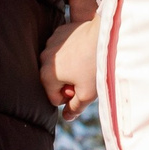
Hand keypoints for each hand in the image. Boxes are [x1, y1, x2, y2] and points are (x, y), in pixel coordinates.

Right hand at [42, 0, 99, 117]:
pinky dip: (70, 52)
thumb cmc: (95, 66)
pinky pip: (61, 49)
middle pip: (53, 81)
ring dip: (68, 68)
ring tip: (85, 63)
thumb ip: (74, 108)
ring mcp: (50, 43)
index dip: (70, 99)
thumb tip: (67, 117)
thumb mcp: (87, 94)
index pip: (54, 99)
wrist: (104, 34)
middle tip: (85, 77)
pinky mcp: (59, 32)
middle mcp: (43, 59)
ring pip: (57, 65)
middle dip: (67, 83)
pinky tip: (84, 50)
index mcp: (46, 76)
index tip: (82, 89)